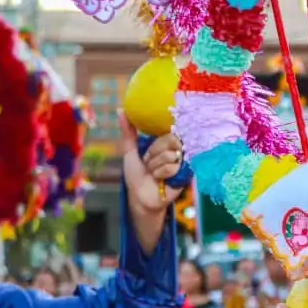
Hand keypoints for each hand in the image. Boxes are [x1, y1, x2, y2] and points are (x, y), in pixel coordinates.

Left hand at [120, 113, 182, 256]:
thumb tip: (121, 110)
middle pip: (170, 140)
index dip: (156, 143)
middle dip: (153, 154)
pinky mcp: (186, 174)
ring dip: (155, 166)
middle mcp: (177, 150)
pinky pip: (172, 166)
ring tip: (154, 174)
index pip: (167, 132)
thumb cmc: (136, 175)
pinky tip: (161, 180)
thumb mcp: (130, 151)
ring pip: (169, 155)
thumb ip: (128, 132)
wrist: (140, 196)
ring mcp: (183, 162)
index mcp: (166, 143)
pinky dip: (161, 174)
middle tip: (149, 164)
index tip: (149, 152)